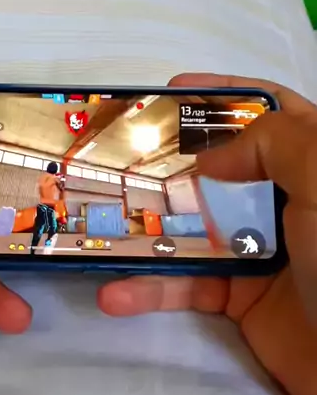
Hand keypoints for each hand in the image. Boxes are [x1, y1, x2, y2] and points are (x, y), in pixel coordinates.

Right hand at [98, 74, 316, 394]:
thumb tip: (210, 157)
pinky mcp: (241, 301)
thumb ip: (274, 144)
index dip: (223, 96)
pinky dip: (151, 291)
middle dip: (170, 160)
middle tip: (118, 157)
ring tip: (100, 225)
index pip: (272, 111)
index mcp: (316, 164)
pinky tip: (116, 294)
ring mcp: (262, 251)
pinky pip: (188, 287)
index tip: (170, 93)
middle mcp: (289, 202)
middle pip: (223, 167)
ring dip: (147, 229)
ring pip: (194, 227)